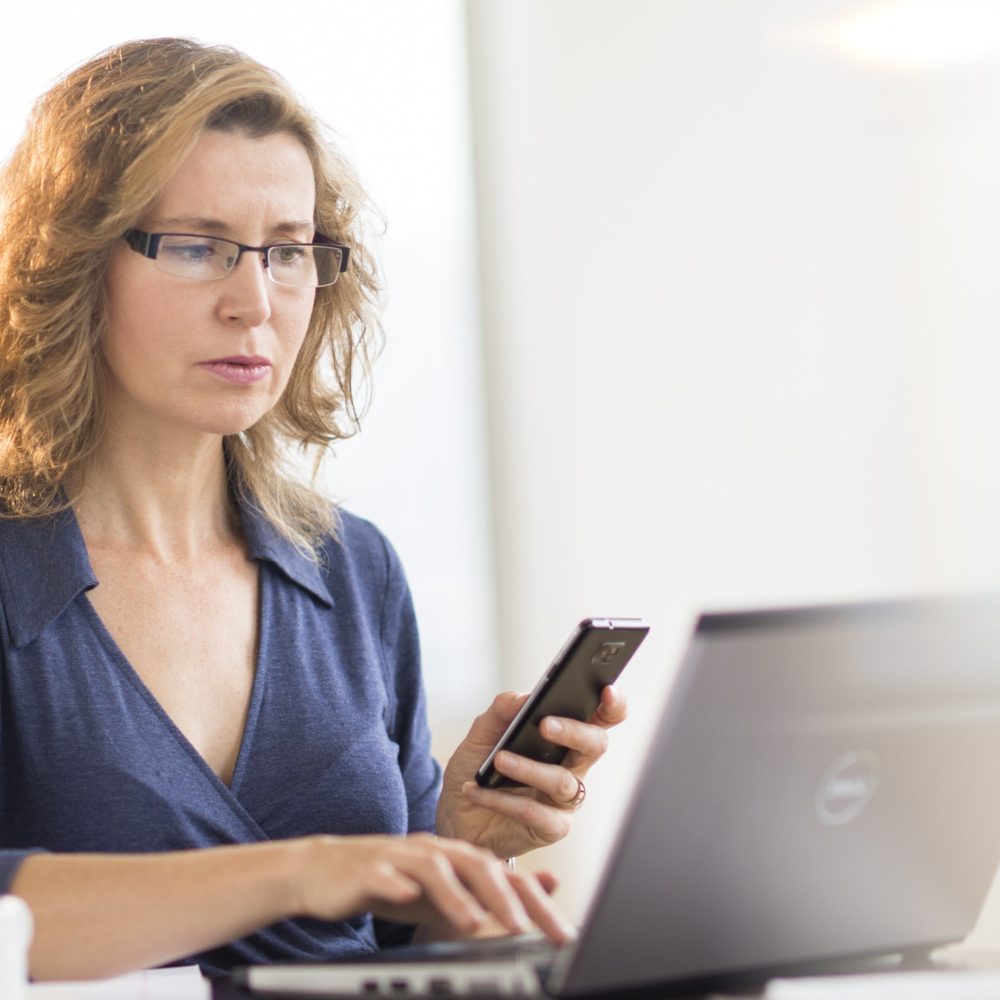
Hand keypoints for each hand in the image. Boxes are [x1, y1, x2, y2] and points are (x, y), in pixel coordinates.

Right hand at [294, 833, 574, 943]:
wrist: (324, 871)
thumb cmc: (391, 882)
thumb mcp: (447, 889)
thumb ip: (493, 888)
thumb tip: (545, 887)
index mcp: (456, 857)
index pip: (504, 874)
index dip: (535, 901)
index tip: (561, 933)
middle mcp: (433, 850)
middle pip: (476, 864)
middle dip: (505, 897)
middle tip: (527, 929)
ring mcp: (399, 856)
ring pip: (433, 867)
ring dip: (456, 894)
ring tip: (476, 922)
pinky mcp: (367, 868)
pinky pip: (383, 874)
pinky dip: (396, 883)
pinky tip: (406, 896)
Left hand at [436, 685, 626, 860]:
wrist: (455, 814)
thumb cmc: (478, 768)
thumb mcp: (483, 732)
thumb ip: (502, 710)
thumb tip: (524, 698)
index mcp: (565, 736)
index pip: (602, 718)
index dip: (613, 705)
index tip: (607, 690)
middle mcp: (572, 766)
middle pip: (595, 745)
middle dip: (574, 731)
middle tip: (544, 724)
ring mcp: (564, 799)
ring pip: (562, 781)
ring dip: (528, 768)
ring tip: (498, 759)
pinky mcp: (549, 828)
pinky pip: (534, 813)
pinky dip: (502, 800)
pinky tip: (477, 790)